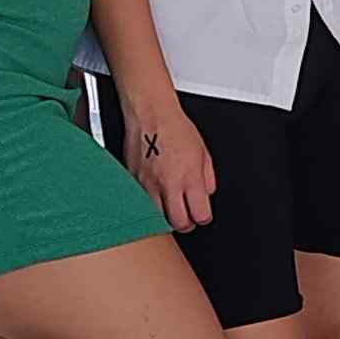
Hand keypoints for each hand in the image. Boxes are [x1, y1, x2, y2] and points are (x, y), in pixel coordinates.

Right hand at [119, 98, 217, 231]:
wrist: (150, 114)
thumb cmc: (175, 128)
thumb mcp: (204, 152)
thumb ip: (208, 178)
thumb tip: (206, 195)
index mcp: (190, 178)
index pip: (200, 215)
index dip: (203, 218)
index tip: (202, 214)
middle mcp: (168, 184)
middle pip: (177, 223)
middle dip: (185, 224)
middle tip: (186, 216)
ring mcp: (147, 185)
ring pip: (155, 218)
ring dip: (164, 217)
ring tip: (169, 209)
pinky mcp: (131, 182)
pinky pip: (139, 203)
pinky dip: (146, 206)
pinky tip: (153, 199)